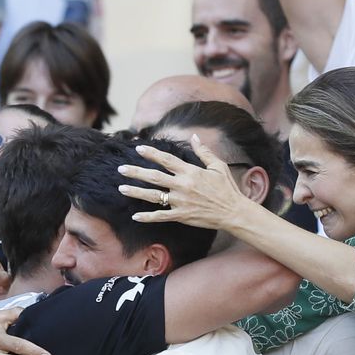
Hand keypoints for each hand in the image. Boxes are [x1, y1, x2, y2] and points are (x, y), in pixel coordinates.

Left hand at [118, 134, 252, 230]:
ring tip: (121, 188)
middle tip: (121, 169)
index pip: (167, 160)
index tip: (138, 148)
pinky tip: (135, 216)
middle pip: (154, 177)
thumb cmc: (227, 188)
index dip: (152, 153)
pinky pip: (161, 216)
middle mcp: (183, 185)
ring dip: (136, 192)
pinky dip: (147, 217)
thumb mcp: (218, 166)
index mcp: (191, 172)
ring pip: (153, 196)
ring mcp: (181, 201)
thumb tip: (194, 137)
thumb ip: (204, 152)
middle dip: (136, 172)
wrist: (234, 212)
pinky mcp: (181, 215)